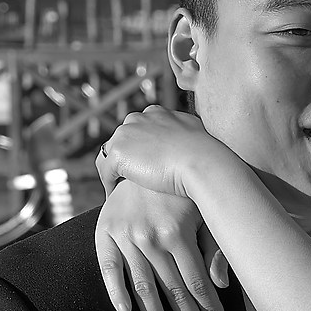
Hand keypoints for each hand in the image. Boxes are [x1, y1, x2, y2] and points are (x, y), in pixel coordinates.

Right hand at [93, 178, 229, 310]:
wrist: (145, 153)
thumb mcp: (202, 212)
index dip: (207, 309)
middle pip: (172, 291)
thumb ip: (214, 248)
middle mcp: (151, 237)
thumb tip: (221, 286)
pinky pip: (107, 268)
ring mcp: (126, 236)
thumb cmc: (181, 187)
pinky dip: (115, 291)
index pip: (194, 282)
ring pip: (143, 288)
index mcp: (177, 232)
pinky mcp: (104, 232)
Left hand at [94, 104, 224, 201]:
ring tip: (117, 190)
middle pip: (121, 141)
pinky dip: (108, 184)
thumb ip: (184, 134)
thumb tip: (188, 142)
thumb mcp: (195, 135)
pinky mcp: (117, 152)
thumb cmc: (205, 155)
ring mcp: (125, 133)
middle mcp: (138, 118)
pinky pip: (105, 171)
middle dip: (124, 159)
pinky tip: (113, 197)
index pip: (138, 130)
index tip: (143, 166)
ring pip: (110, 155)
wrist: (201, 161)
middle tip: (127, 181)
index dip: (139, 150)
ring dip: (114, 172)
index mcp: (156, 113)